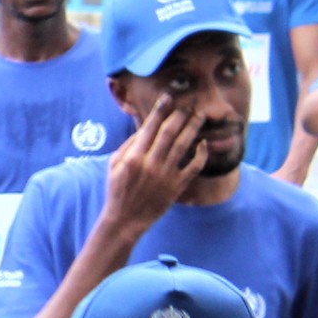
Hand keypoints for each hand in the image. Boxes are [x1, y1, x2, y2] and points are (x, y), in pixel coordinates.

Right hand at [99, 96, 206, 234]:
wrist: (125, 219)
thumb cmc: (117, 190)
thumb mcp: (114, 165)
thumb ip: (129, 145)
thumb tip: (145, 127)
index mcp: (133, 156)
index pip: (149, 127)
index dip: (160, 110)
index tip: (168, 98)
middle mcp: (150, 163)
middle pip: (169, 132)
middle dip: (180, 115)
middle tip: (189, 104)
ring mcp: (165, 175)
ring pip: (183, 145)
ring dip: (193, 128)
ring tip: (199, 116)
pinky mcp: (176, 186)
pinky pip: (193, 166)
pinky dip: (200, 154)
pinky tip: (203, 143)